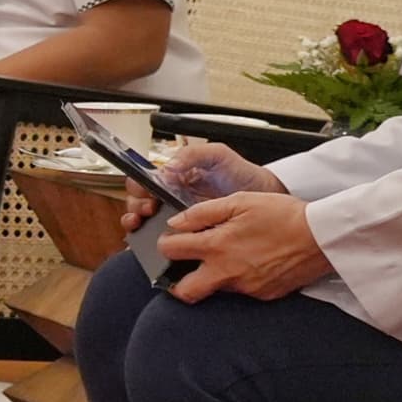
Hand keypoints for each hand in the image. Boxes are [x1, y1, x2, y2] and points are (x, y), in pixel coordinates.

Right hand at [121, 136, 280, 234]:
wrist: (266, 196)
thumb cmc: (240, 173)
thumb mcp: (217, 155)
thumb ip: (192, 155)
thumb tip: (166, 169)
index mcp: (173, 177)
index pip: (142, 181)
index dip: (138, 189)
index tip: (146, 196)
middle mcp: (170, 198)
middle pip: (139, 203)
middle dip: (135, 209)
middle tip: (147, 212)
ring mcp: (179, 218)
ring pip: (146, 224)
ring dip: (138, 227)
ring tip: (143, 228)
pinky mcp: (190, 235)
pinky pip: (169, 241)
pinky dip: (154, 245)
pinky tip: (156, 247)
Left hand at [162, 188, 331, 301]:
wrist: (322, 236)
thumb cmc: (282, 214)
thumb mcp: (239, 201)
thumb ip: (202, 213)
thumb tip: (175, 223)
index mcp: (217, 247)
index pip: (170, 251)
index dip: (166, 243)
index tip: (171, 240)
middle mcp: (227, 272)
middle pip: (184, 291)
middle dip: (176, 281)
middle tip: (183, 267)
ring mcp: (246, 288)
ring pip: (215, 289)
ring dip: (212, 276)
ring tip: (226, 257)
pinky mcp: (264, 295)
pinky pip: (241, 290)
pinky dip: (239, 278)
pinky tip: (251, 262)